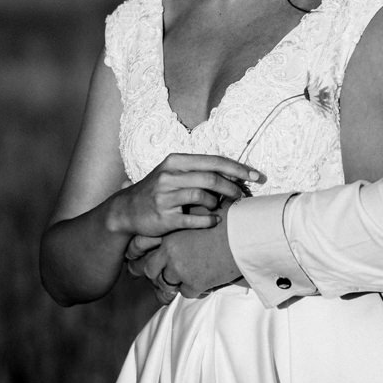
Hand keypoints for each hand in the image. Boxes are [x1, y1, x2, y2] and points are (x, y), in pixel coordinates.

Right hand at [107, 153, 261, 238]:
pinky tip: (214, 221)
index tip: (256, 176)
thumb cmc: (157, 190)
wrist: (126, 210)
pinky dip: (208, 220)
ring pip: (203, 197)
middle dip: (233, 187)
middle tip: (243, 195)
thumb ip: (198, 171)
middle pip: (211, 178)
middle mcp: (169, 176)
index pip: (214, 161)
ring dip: (218, 203)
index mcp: (175, 161)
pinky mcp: (165, 217)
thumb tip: (232, 173)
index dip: (238, 168)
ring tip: (222, 207)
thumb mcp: (172, 173)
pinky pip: (194, 219)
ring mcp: (166, 197)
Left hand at [138, 203, 242, 298]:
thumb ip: (188, 214)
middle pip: (149, 269)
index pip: (140, 245)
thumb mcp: (202, 211)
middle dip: (150, 273)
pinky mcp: (195, 283)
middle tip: (153, 275)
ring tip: (178, 283)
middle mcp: (170, 253)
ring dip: (171, 284)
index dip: (135, 252)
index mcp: (170, 233)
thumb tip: (184, 206)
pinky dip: (192, 289)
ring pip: (165, 284)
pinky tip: (201, 283)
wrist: (245, 234)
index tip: (134, 256)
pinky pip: (185, 292)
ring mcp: (181, 270)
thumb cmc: (228, 218)